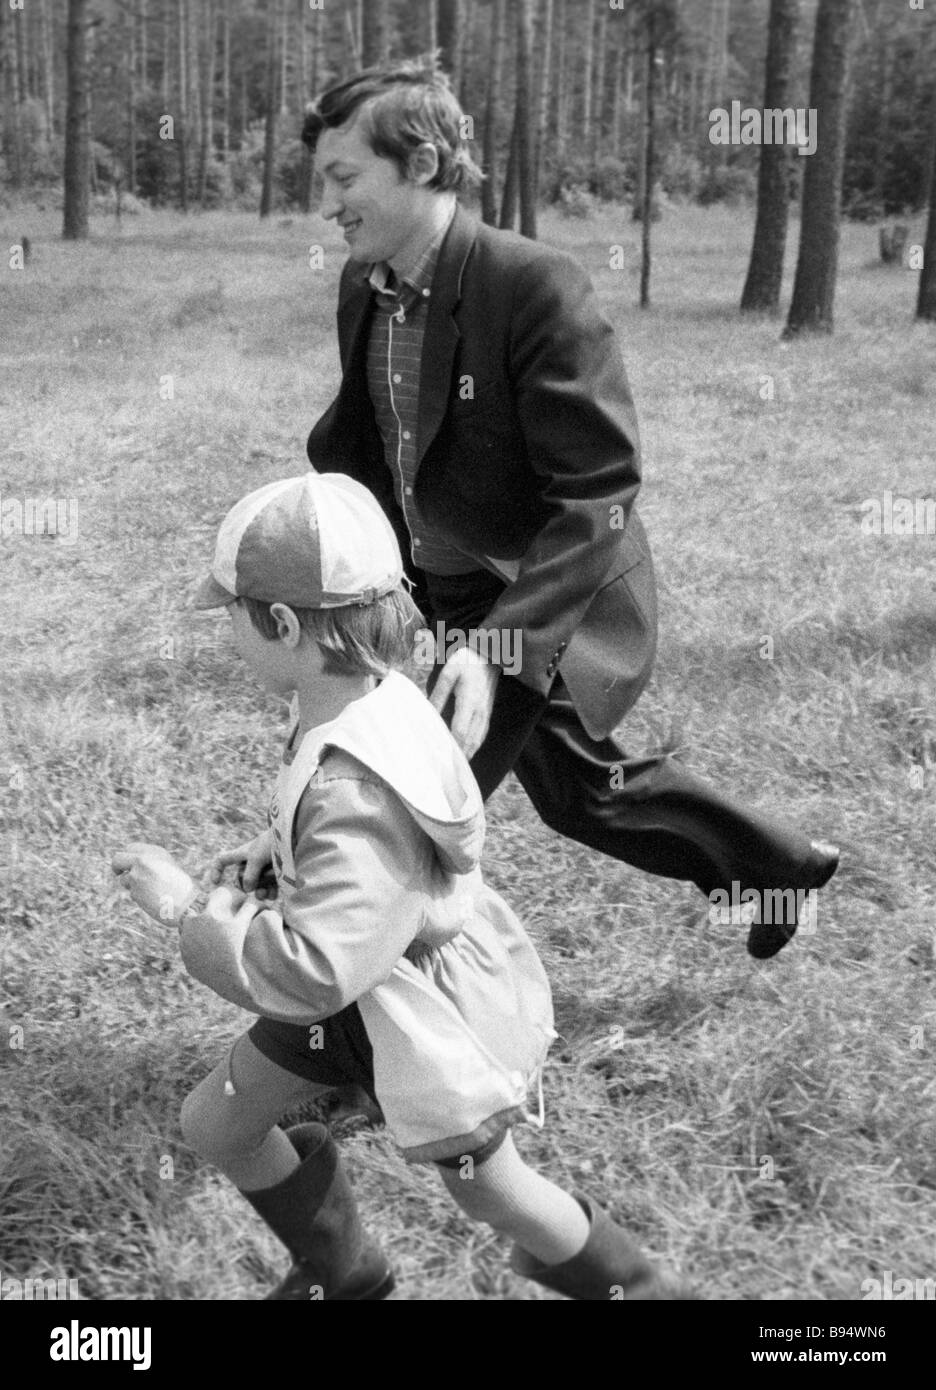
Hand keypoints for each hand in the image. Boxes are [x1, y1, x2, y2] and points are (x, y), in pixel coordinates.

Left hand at [111, 842, 196, 924]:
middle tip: (119, 874)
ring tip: (151, 892)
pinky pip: (132, 893)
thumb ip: (151, 864)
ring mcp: (137, 875)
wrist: (188, 905)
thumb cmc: (183, 889)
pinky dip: (140, 897)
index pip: (131, 848)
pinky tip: (154, 900)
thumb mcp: (168, 868)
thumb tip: (131, 867)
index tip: (129, 865)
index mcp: (155, 852)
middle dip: (117, 867)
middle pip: (117, 859)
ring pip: (123, 880)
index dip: (128, 857)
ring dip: (132, 886)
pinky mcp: (134, 891)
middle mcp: (144, 860)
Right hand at [210, 828, 274, 895]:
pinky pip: (270, 887)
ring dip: (259, 891)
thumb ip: (248, 875)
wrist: (297, 838)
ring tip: (265, 894)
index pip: (224, 860)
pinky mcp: (278, 873)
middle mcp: (253, 861)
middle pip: (242, 879)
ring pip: (257, 885)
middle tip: (253, 891)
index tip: (216, 883)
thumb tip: (247, 889)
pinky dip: (270, 892)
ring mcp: (265, 868)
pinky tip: (273, 895)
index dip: (217, 870)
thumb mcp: (256, 857)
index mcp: (243, 853)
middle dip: (246, 887)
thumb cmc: (273, 843)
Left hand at [428, 646, 499, 760]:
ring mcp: (486, 713)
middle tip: (444, 770)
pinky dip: (473, 746)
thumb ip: (439, 694)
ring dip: (466, 755)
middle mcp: (480, 711)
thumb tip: (428, 712)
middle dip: (458, 756)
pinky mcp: (487, 713)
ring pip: (477, 741)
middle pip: (470, 741)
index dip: (451, 746)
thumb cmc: (467, 661)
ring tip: (453, 767)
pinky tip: (465, 752)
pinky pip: (481, 735)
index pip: (460, 731)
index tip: (439, 757)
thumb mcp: (448, 673)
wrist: (490, 653)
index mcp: (469, 701)